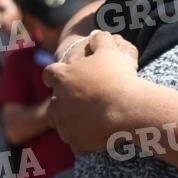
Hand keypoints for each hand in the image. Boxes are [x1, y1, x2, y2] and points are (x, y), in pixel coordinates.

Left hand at [43, 30, 140, 154]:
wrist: (127, 109)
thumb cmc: (117, 77)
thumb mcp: (109, 49)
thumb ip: (99, 39)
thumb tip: (95, 33)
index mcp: (62, 77)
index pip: (49, 74)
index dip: (58, 75)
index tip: (68, 77)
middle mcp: (57, 101)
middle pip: (55, 102)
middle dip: (67, 101)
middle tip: (87, 100)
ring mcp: (65, 124)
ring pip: (64, 124)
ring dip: (74, 121)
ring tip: (94, 119)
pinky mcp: (76, 143)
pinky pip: (78, 143)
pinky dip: (86, 140)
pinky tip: (100, 136)